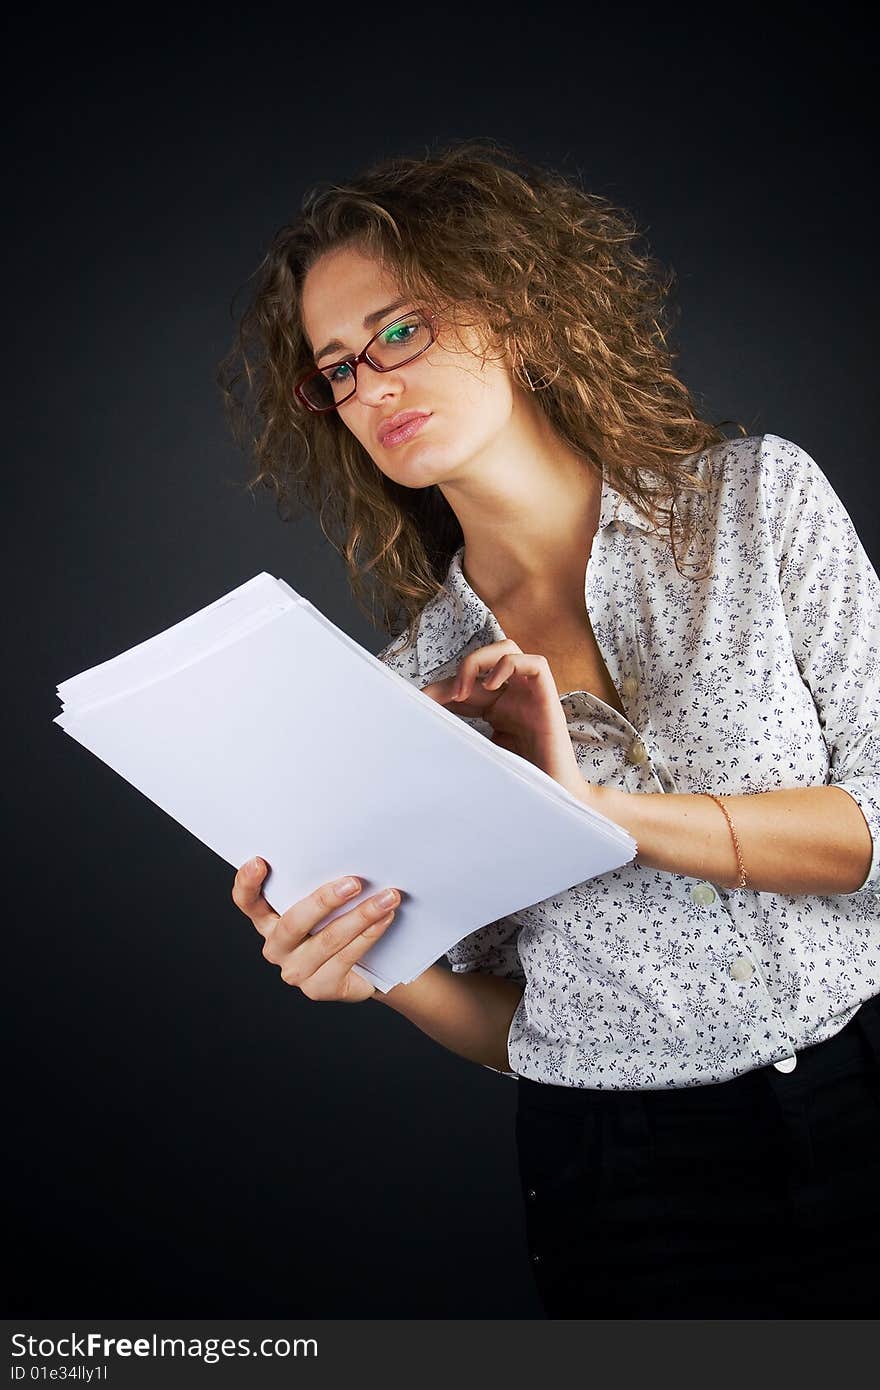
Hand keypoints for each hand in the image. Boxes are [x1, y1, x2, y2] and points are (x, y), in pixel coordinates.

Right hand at [231, 859, 399, 1002]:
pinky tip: (385, 919)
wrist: (370, 964)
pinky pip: (346, 958)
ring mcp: (296, 971)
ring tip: (387, 898)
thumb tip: (348, 853)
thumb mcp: (327, 902)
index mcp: (269, 920)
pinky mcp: (319, 988)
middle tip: (354, 882)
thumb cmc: (343, 921)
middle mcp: (276, 947)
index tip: (259, 861)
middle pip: (293, 922)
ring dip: (361, 916)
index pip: (248, 902)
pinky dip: (369, 935)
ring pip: (327, 940)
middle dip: (324, 900)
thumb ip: (321, 883)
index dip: (247, 883)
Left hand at [420, 638, 586, 799]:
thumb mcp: (482, 753)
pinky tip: (490, 687)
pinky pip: (534, 663)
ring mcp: (532, 694)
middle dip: (455, 674)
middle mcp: (514, 696)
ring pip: (508, 648)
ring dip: (478, 662)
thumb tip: (430, 731)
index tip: (417, 703)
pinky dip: (508, 665)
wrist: (556, 796)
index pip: (465, 686)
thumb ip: (464, 738)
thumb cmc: (521, 780)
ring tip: (463, 692)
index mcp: (497, 709)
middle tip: (436, 699)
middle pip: (483, 661)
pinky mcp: (549, 697)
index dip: (440, 690)